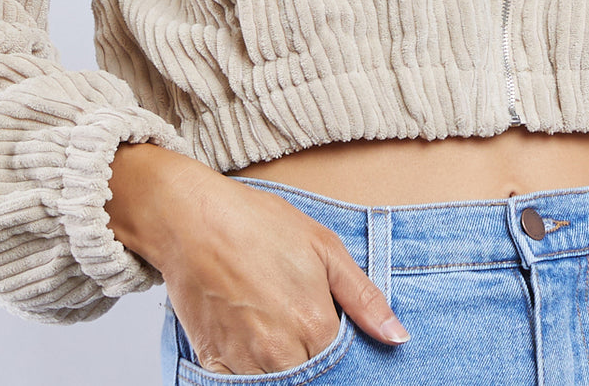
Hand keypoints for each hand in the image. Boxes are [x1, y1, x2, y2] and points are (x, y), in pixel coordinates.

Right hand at [106, 144, 409, 374]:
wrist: (190, 218)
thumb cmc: (256, 224)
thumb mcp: (323, 246)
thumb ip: (363, 297)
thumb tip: (397, 337)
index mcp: (315, 328)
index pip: (344, 366)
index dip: (341, 351)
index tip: (330, 334)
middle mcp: (281, 355)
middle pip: (310, 379)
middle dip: (312, 361)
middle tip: (298, 325)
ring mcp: (244, 364)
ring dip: (283, 368)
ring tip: (277, 331)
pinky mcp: (213, 364)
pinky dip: (250, 374)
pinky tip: (251, 342)